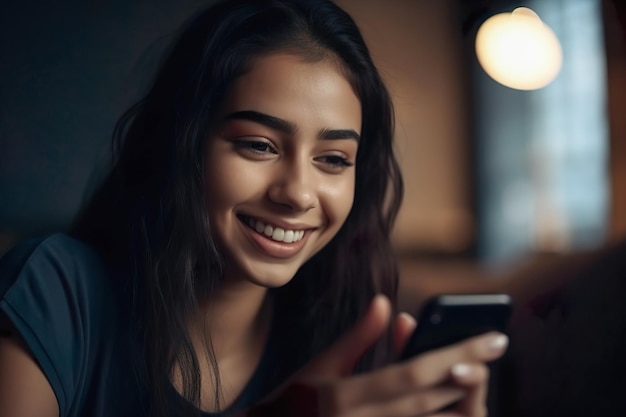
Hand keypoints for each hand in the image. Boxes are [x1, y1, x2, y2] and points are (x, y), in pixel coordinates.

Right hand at [243, 295, 507, 416]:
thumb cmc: (297, 399)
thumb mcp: (322, 365)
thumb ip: (358, 336)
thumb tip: (383, 302)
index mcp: (345, 396)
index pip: (412, 374)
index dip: (453, 355)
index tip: (489, 337)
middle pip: (428, 399)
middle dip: (467, 374)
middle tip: (495, 347)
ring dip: (461, 402)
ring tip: (482, 373)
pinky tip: (456, 402)